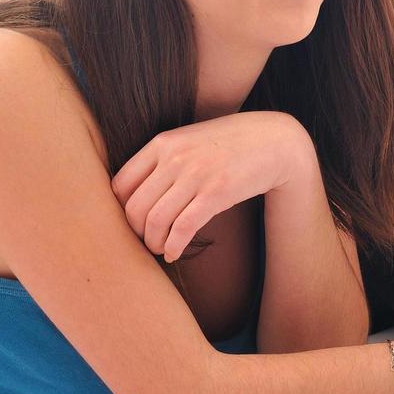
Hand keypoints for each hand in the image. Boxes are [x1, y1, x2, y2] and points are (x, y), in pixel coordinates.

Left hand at [112, 112, 313, 262]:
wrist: (275, 141)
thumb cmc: (230, 144)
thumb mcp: (190, 140)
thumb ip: (163, 159)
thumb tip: (133, 194)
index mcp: (162, 143)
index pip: (120, 185)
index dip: (118, 212)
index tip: (132, 224)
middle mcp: (174, 157)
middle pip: (134, 207)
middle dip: (136, 233)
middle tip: (146, 242)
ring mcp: (196, 174)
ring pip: (155, 221)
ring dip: (153, 243)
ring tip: (160, 249)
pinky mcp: (217, 193)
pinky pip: (183, 228)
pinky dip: (173, 247)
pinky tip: (174, 253)